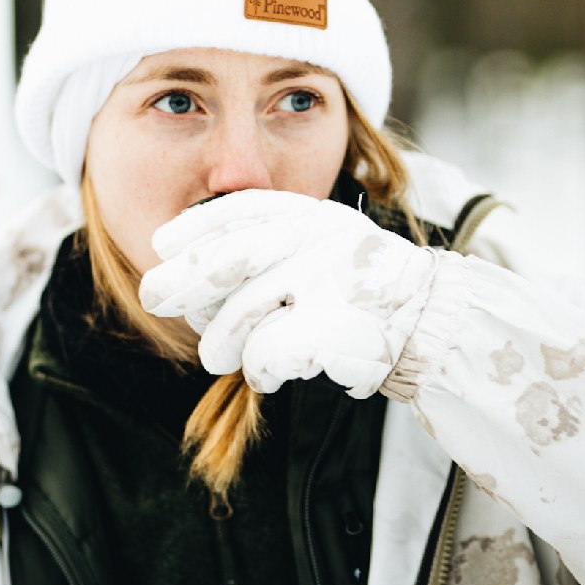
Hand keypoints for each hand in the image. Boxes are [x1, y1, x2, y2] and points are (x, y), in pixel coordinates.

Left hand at [139, 189, 437, 396]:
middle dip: (182, 280)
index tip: (161, 243)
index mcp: (315, 217)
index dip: (196, 227)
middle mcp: (320, 241)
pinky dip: (256, 368)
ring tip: (218, 357)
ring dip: (220, 342)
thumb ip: (269, 248)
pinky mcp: (334, 329)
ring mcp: (329, 283)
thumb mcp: (322, 249)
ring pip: (240, 314)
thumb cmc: (363, 295)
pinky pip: (266, 352)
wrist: (432, 327)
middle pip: (229, 259)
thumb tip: (181, 270)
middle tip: (152, 295)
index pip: (243, 211)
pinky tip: (264, 373)